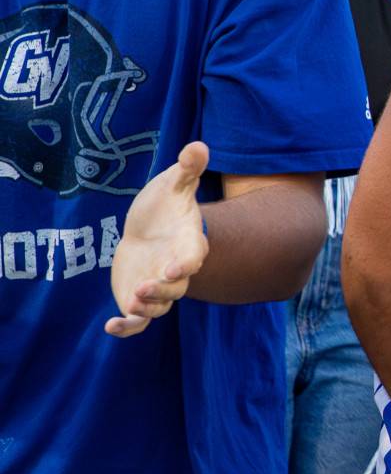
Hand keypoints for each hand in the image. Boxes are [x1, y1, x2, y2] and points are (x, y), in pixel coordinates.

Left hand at [106, 142, 208, 337]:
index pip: (193, 256)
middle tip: (144, 287)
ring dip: (147, 309)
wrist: (147, 227)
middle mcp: (176, 270)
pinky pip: (137, 321)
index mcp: (188, 243)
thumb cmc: (164, 205)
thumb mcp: (173, 184)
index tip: (175, 267)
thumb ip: (187, 169)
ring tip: (131, 305)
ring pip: (159, 308)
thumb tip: (197, 146)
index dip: (186, 263)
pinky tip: (110, 327)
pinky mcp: (138, 299)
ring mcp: (158, 287)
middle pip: (177, 288)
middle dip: (162, 291)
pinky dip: (127, 328)